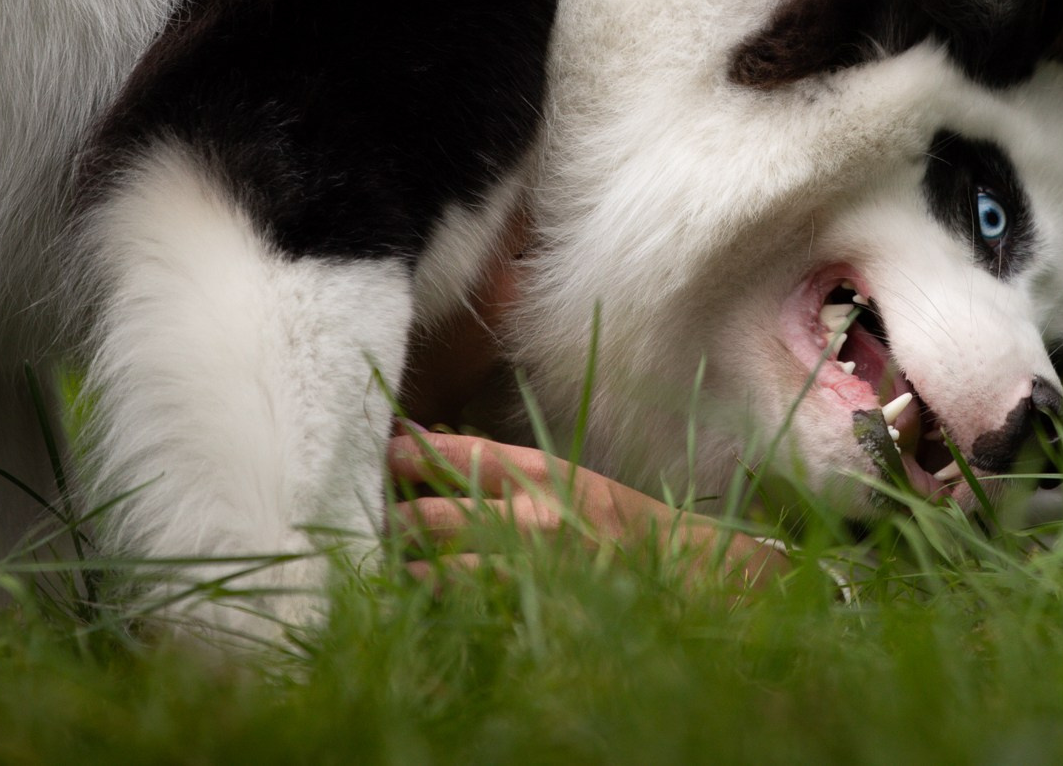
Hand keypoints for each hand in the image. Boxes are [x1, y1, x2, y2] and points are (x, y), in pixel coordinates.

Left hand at [387, 426, 789, 593]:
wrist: (689, 574)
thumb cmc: (618, 524)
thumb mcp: (568, 482)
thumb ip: (507, 473)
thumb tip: (429, 447)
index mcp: (545, 475)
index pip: (463, 455)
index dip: (414, 453)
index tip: (385, 450)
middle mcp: (534, 520)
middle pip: (435, 515)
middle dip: (395, 517)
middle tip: (374, 515)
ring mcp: (533, 572)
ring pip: (442, 571)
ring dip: (409, 569)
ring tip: (389, 567)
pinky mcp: (535, 614)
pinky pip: (471, 613)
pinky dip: (442, 609)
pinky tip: (424, 604)